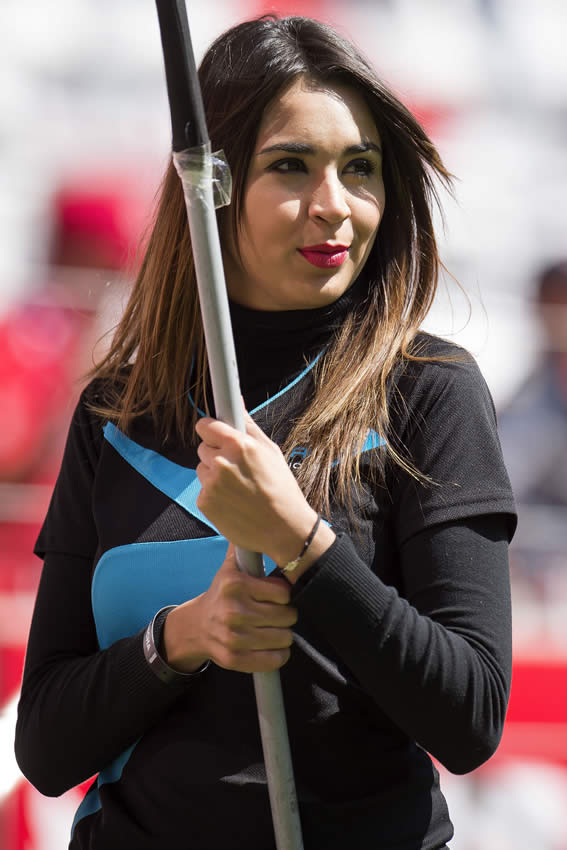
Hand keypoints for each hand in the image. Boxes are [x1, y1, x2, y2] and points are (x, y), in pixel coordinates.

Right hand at [163, 545, 296, 673]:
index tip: (278, 596)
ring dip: (284, 635)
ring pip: (284, 638)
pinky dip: (278, 655)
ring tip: (274, 629)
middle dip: (287, 615)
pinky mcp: (233, 658)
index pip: (284, 592)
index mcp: (235, 584)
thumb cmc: (221, 595)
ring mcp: (233, 637)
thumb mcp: (228, 568)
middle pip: (287, 616)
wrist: (195, 626)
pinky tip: (271, 646)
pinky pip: (274, 660)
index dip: (285, 595)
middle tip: (278, 614)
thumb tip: (256, 519)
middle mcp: (233, 610)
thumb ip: (242, 547)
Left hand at [195, 408, 318, 565]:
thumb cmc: (282, 488)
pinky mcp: (205, 503)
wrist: (284, 529)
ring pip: (202, 470)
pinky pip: (203, 491)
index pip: (205, 426)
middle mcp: (221, 462)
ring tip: (238, 488)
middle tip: (238, 469)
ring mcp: (211, 484)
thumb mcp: (270, 451)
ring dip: (214, 476)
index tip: (216, 436)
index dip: (212, 431)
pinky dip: (214, 496)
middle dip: (216, 455)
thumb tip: (235, 402)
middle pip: (203, 449)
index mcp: (238, 445)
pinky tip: (233, 502)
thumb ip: (248, 426)